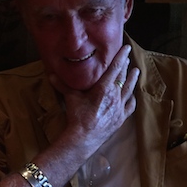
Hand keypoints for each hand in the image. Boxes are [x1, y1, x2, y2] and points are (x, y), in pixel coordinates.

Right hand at [49, 45, 139, 160]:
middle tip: (128, 57)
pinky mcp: (121, 119)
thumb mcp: (71, 98)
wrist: (84, 138)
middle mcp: (115, 96)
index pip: (115, 68)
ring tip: (136, 71)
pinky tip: (132, 95)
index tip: (126, 48)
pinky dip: (132, 98)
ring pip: (129, 90)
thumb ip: (63, 85)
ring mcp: (119, 108)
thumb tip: (50, 74)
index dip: (121, 56)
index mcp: (104, 88)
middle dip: (125, 66)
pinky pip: (130, 106)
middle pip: (123, 77)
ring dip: (132, 79)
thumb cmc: (77, 117)